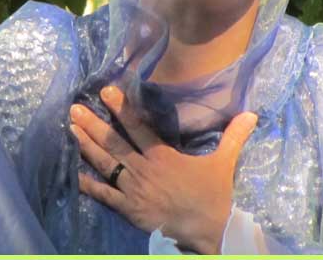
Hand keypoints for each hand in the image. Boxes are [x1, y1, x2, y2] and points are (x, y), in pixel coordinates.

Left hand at [69, 85, 257, 253]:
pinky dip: (90, 186)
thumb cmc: (214, 195)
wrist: (209, 230)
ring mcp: (133, 190)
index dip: (121, 108)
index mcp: (163, 156)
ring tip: (70, 129)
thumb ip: (234, 136)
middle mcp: (143, 169)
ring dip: (87, 146)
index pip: (138, 126)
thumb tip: (252, 114)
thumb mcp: (225, 162)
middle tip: (73, 108)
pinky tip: (75, 175)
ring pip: (105, 165)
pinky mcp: (130, 209)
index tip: (105, 91)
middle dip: (93, 124)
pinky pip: (106, 196)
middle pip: (113, 143)